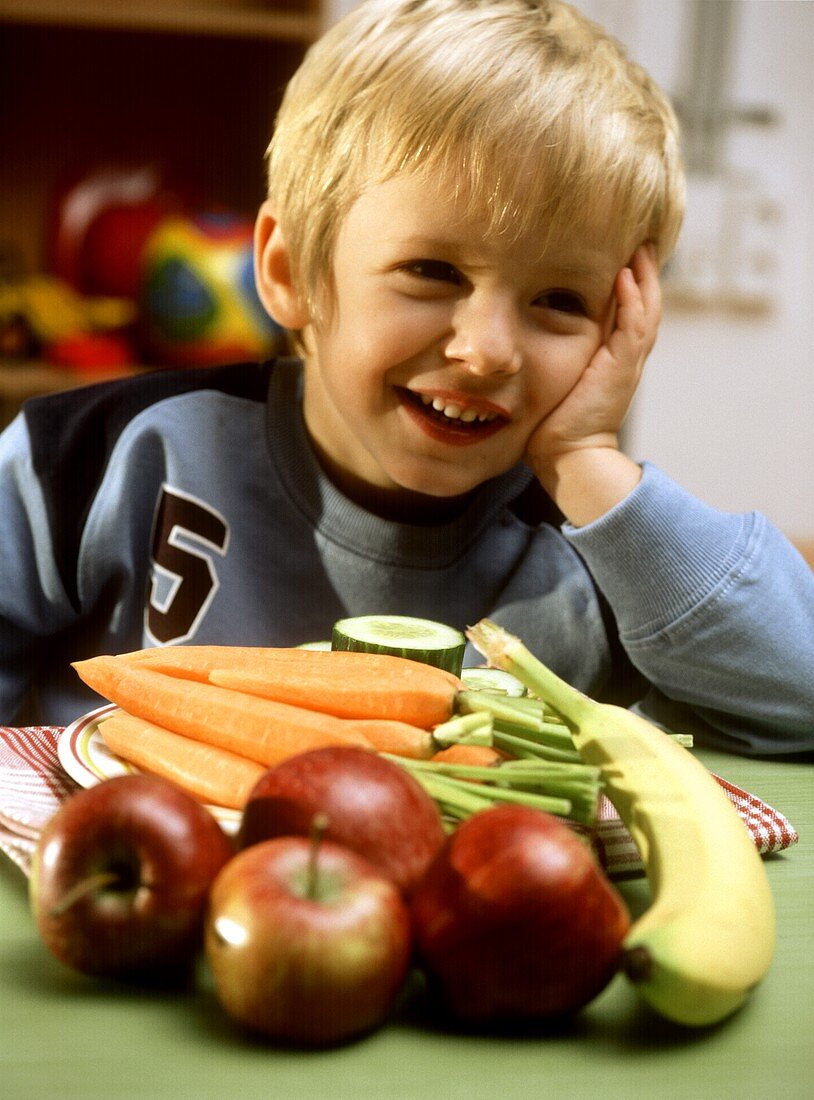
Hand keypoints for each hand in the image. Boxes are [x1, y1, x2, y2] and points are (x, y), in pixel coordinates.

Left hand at [525, 244, 661, 524]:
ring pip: (645, 310)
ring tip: (642, 245)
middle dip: (644, 271)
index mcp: (611, 358)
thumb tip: (526, 332)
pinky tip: (626, 275)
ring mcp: (626, 362)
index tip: (623, 251)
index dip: (630, 282)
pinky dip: (632, 300)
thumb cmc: (552, 423)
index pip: (627, 310)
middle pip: (644, 304)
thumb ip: (553, 355)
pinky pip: (633, 327)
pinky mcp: (622, 369)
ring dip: (645, 276)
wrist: (566, 455)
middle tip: (643, 236)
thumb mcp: (555, 378)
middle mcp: (624, 356)